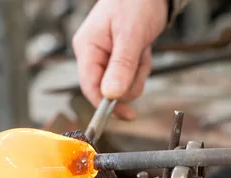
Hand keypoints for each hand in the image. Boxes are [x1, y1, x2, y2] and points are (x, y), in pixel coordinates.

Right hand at [72, 0, 168, 119]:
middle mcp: (93, 55)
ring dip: (138, 73)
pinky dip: (141, 67)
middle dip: (130, 81)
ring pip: (123, 85)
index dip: (106, 105)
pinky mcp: (118, 60)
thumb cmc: (136, 2)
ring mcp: (106, 58)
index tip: (126, 114)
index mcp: (87, 47)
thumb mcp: (130, 36)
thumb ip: (121, 66)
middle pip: (109, 90)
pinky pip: (131, 76)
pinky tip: (142, 50)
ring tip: (141, 50)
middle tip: (139, 59)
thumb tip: (111, 95)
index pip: (90, 87)